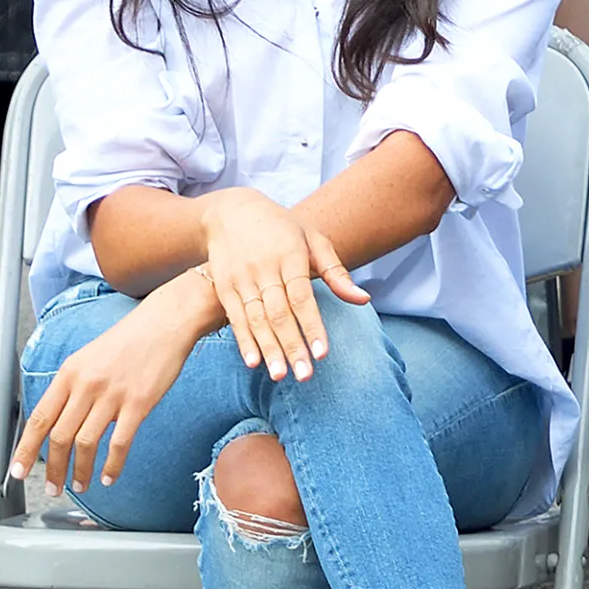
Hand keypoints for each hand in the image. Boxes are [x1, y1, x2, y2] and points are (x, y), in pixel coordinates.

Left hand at [11, 276, 209, 494]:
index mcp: (69, 372)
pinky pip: (119, 443)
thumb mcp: (90, 357)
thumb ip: (74, 387)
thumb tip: (61, 420)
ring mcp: (112, 395)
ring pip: (85, 443)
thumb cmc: (130, 340)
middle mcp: (86, 384)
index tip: (19, 470)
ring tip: (80, 486)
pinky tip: (109, 476)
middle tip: (53, 487)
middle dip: (53, 469)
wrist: (165, 322)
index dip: (26, 449)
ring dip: (80, 471)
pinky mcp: (138, 403)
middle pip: (59, 436)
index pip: (39, 418)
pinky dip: (112, 465)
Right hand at [198, 187, 369, 378]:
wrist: (230, 211)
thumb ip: (337, 272)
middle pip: (279, 314)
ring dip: (268, 350)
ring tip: (279, 376)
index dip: (312, 326)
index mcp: (290, 256)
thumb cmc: (282, 228)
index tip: (323, 354)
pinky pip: (235, 318)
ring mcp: (241, 279)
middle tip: (305, 376)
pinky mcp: (224, 287)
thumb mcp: (313, 240)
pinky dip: (244, 341)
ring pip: (256, 320)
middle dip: (292, 347)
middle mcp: (264, 269)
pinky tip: (253, 362)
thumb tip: (364, 299)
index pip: (303, 298)